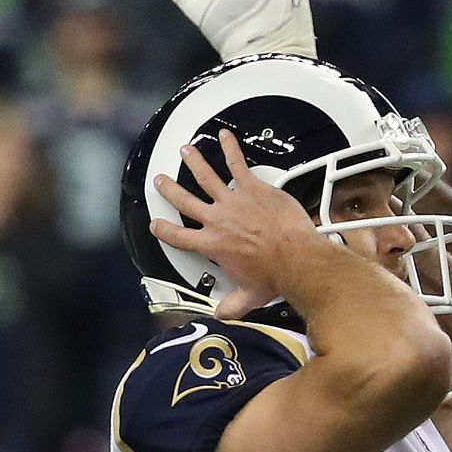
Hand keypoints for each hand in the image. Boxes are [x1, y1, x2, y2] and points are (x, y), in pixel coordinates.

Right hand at [150, 129, 327, 317]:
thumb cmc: (275, 274)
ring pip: (206, 177)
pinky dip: (230, 149)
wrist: (296, 257)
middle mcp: (216, 221)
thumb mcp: (248, 296)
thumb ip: (232, 305)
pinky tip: (225, 136)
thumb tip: (222, 315)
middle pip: (184, 201)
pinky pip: (238, 165)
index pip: (177, 237)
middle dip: (169, 189)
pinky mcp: (253, 189)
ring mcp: (233, 202)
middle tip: (160, 180)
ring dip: (194, 162)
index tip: (155, 223)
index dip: (163, 230)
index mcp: (211, 245)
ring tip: (186, 151)